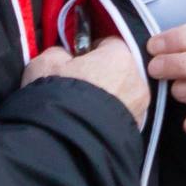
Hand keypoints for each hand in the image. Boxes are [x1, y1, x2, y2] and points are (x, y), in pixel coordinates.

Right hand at [25, 36, 149, 128]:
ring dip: (109, 96)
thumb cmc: (56, 96)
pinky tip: (91, 122)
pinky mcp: (137, 129)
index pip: (109, 42)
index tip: (76, 61)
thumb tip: (64, 56)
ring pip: (124, 93)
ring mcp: (141, 106)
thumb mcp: (44, 63)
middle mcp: (138, 79)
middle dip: (103, 74)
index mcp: (120, 56)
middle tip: (79, 86)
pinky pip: (124, 114)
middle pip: (121, 69)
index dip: (91, 50)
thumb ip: (59, 53)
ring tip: (84, 107)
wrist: (63, 143)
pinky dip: (111, 116)